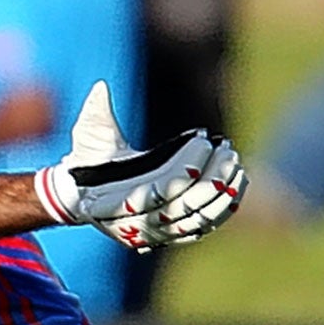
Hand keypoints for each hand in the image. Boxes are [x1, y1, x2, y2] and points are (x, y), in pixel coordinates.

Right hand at [34, 82, 247, 249]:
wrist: (85, 195)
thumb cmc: (89, 161)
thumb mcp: (88, 137)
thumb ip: (96, 115)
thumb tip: (101, 88)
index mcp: (108, 203)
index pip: (157, 192)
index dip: (185, 167)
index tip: (202, 138)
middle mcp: (131, 226)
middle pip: (183, 208)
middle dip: (210, 179)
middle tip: (226, 150)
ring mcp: (152, 235)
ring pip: (197, 220)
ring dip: (221, 193)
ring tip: (235, 164)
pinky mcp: (169, 236)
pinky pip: (204, 227)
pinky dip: (224, 208)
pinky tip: (238, 183)